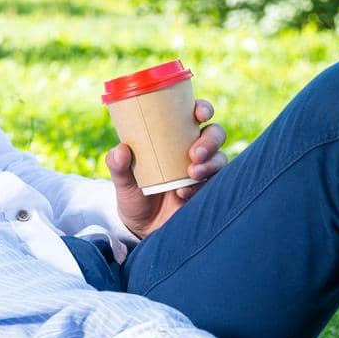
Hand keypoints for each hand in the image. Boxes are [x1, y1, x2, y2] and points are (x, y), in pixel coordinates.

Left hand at [106, 99, 226, 239]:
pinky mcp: (208, 191)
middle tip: (194, 153)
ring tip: (191, 174)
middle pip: (215, 134)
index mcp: (173, 137)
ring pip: (220, 158)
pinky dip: (203, 185)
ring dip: (210, 163)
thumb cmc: (134, 195)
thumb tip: (120, 149)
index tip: (200, 113)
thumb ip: (118, 166)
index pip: (194, 115)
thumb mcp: (123, 181)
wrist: (142, 228)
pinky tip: (184, 193)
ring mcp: (203, 171)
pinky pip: (217, 183)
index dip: (203, 109)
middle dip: (210, 140)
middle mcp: (192, 150)